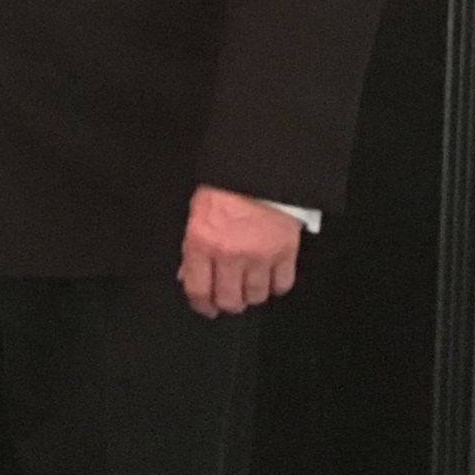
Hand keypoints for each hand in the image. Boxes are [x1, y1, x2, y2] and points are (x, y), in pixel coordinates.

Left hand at [178, 186, 301, 318]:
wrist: (260, 167)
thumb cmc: (226, 186)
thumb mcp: (197, 213)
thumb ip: (193, 248)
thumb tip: (189, 274)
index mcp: (202, 242)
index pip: (197, 290)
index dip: (201, 305)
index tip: (206, 307)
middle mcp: (229, 254)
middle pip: (228, 300)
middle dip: (227, 304)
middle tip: (229, 300)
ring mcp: (259, 256)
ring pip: (255, 296)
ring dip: (251, 295)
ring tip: (250, 286)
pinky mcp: (285, 252)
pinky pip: (282, 284)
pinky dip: (276, 286)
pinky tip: (270, 278)